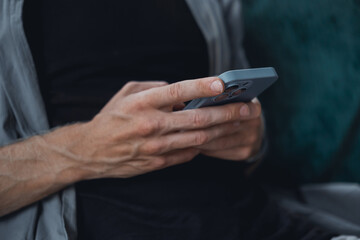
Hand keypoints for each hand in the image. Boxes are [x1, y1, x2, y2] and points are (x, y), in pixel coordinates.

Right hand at [43, 77, 252, 178]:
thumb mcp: (126, 94)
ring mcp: (155, 146)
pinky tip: (216, 138)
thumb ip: (153, 88)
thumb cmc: (110, 118)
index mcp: (143, 103)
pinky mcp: (157, 163)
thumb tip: (178, 91)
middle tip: (247, 108)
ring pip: (197, 139)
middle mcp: (151, 125)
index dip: (202, 86)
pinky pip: (187, 154)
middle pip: (196, 119)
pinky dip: (203, 146)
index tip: (224, 82)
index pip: (178, 91)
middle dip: (226, 113)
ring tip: (239, 123)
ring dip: (221, 130)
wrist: (91, 151)